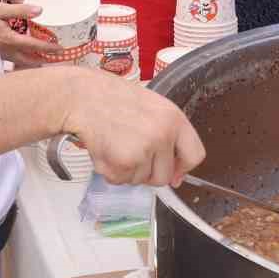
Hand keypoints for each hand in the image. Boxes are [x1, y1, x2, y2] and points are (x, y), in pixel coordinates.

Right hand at [0, 0, 53, 67]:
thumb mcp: (0, 9)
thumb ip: (21, 10)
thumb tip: (40, 10)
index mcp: (11, 39)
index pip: (35, 46)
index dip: (49, 48)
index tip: (61, 49)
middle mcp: (7, 50)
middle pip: (30, 59)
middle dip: (44, 59)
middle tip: (57, 58)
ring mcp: (1, 54)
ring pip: (21, 62)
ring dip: (34, 61)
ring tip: (44, 59)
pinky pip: (13, 61)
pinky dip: (22, 60)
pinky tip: (24, 56)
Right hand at [60, 71, 204, 185]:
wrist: (82, 96)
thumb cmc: (113, 99)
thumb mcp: (152, 108)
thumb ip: (168, 136)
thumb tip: (177, 176)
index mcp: (175, 118)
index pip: (196, 155)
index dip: (182, 167)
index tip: (173, 171)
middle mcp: (163, 135)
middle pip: (164, 176)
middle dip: (147, 172)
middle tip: (130, 150)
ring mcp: (144, 150)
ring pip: (140, 181)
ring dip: (126, 170)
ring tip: (115, 143)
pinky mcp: (123, 162)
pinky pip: (120, 181)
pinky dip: (110, 171)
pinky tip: (104, 148)